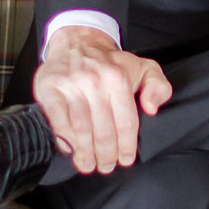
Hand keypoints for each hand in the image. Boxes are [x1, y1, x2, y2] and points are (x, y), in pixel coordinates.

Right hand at [33, 26, 171, 174]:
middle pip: (103, 129)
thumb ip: (158, 86)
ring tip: (88, 165)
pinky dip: (64, 138)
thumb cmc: (111, 63)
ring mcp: (71, 84)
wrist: (77, 42)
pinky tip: (70, 150)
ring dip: (85, 152)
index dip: (126, 146)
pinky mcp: (50, 87)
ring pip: (81, 128)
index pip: (126, 121)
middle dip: (106, 154)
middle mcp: (95, 80)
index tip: (125, 160)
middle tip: (106, 166)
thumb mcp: (144, 68)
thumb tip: (151, 108)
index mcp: (118, 78)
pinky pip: (58, 120)